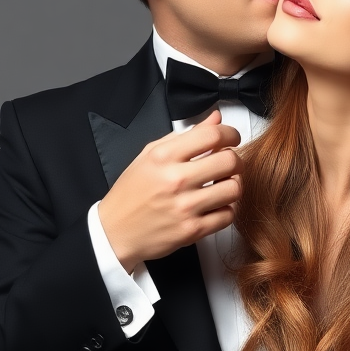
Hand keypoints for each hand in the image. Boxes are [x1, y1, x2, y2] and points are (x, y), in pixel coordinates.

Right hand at [98, 110, 242, 272]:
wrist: (114, 232)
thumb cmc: (131, 193)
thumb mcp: (150, 155)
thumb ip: (185, 136)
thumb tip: (215, 119)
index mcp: (164, 156)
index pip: (212, 135)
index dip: (230, 133)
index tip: (231, 138)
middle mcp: (175, 180)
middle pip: (230, 160)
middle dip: (235, 159)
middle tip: (229, 163)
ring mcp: (185, 207)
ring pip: (234, 189)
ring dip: (233, 185)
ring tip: (223, 185)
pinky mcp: (192, 230)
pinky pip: (228, 215)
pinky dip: (226, 209)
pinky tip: (215, 205)